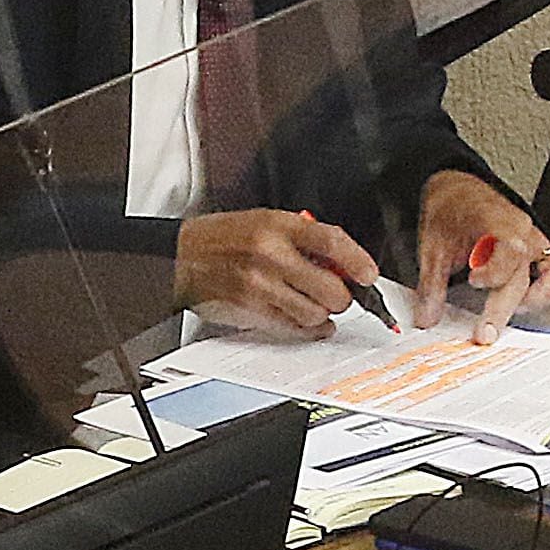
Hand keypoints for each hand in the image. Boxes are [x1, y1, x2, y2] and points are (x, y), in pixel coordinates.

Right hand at [172, 207, 383, 336]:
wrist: (181, 257)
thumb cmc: (223, 238)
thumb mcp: (264, 221)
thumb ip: (303, 238)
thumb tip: (342, 262)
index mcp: (277, 225)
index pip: (331, 242)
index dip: (357, 261)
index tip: (368, 275)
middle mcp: (270, 254)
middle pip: (330, 288)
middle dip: (341, 296)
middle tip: (337, 292)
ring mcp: (259, 285)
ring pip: (315, 313)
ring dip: (321, 312)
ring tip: (312, 302)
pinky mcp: (250, 310)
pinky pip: (293, 327)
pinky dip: (306, 327)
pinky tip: (306, 319)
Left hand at [410, 173, 549, 335]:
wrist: (459, 192)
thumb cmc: (451, 211)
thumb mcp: (432, 246)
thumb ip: (431, 285)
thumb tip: (427, 318)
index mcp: (498, 222)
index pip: (511, 249)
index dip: (495, 271)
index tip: (474, 282)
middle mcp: (524, 231)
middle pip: (524, 274)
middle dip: (504, 308)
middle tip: (485, 333)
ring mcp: (536, 240)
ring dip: (535, 300)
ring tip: (505, 316)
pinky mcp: (540, 251)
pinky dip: (545, 291)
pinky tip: (522, 304)